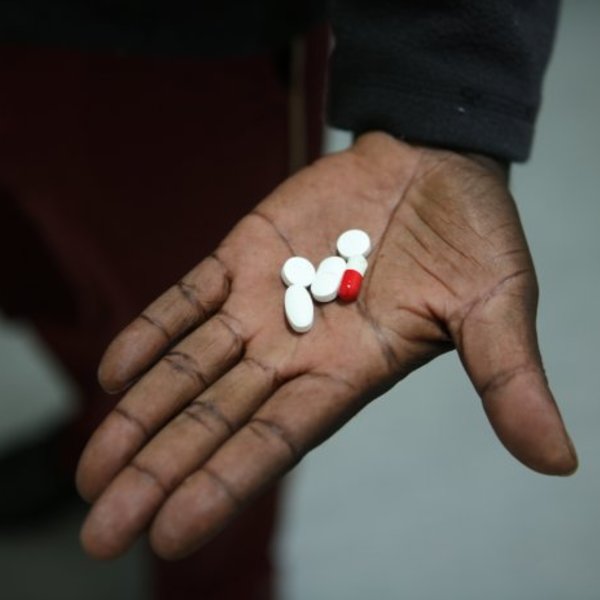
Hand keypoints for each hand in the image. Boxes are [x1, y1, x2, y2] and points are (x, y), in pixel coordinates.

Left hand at [76, 132, 576, 559]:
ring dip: (139, 414)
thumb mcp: (496, 307)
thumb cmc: (471, 236)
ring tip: (92, 468)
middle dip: (158, 472)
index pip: (276, 442)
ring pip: (188, 368)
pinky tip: (114, 373)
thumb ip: (508, 379)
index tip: (169, 536)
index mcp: (350, 372)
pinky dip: (151, 332)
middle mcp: (295, 350)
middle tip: (102, 531)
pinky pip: (186, 300)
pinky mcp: (244, 256)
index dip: (224, 485)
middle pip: (215, 419)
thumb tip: (559, 462)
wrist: (431, 164)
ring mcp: (263, 303)